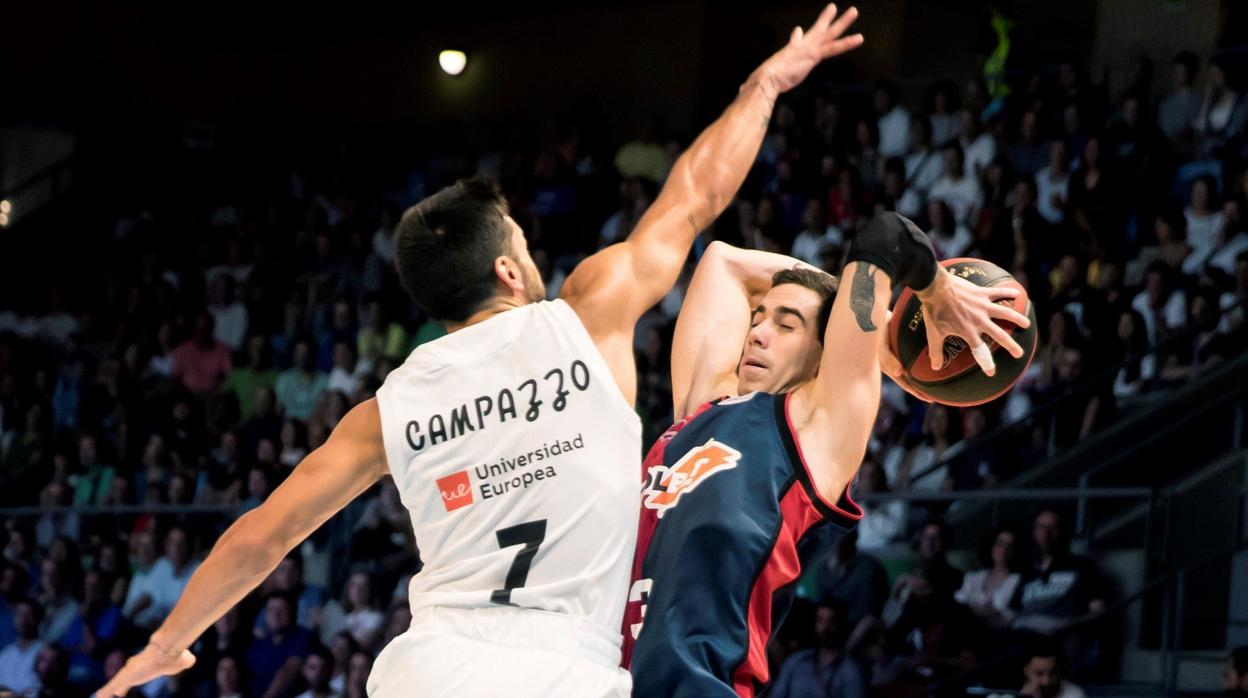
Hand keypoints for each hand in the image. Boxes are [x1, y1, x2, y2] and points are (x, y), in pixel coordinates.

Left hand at [97, 643, 195, 697]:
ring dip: (108, 690)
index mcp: (147, 667)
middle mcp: (136, 668)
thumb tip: (191, 659)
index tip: (129, 684)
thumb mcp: (184, 660)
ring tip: (100, 696)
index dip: (132, 679)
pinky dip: (105, 691)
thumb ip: (186, 660)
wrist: (167, 651)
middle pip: (125, 678)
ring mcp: (129, 672)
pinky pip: (112, 687)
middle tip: (115, 692)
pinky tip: (99, 696)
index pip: (137, 673)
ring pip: (116, 683)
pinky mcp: (125, 676)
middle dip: (119, 685)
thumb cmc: (175, 656)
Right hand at [757, 4, 862, 93]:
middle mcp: (799, 48)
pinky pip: (834, 48)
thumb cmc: (761, 83)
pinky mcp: (813, 56)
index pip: (795, 41)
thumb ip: (758, 82)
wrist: (765, 81)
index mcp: (788, 53)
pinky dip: (847, 43)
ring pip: (829, 34)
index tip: (798, 29)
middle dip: (825, 19)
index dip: (797, 36)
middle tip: (833, 7)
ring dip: (842, 22)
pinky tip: (859, 38)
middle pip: (815, 31)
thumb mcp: (762, 80)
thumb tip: (744, 88)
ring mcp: (808, 49)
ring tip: (854, 11)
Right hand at [879, 310, 931, 402]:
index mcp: (887, 367)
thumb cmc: (875, 330)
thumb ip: (888, 359)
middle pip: (909, 379)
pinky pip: (910, 357)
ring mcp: (895, 355)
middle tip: (936, 395)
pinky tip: (927, 360)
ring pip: (910, 369)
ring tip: (935, 381)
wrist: (872, 313)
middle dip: (920, 388)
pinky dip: (918, 362)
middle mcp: (892, 363)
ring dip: (920, 376)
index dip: (916, 393)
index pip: (905, 384)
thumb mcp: (879, 345)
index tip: (930, 400)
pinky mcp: (897, 346)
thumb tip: (899, 373)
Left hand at [917, 267, 1031, 375]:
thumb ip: (936, 351)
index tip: (992, 372)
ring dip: (1017, 318)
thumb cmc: (934, 311)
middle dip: (1011, 345)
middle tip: (1020, 353)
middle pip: (1000, 335)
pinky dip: (1008, 292)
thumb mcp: (933, 334)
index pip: (980, 351)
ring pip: (1005, 313)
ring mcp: (982, 306)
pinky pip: (998, 293)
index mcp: (968, 331)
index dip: (986, 363)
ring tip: (1027, 323)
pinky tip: (1017, 293)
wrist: (935, 287)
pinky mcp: (982, 293)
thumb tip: (934, 367)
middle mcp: (979, 321)